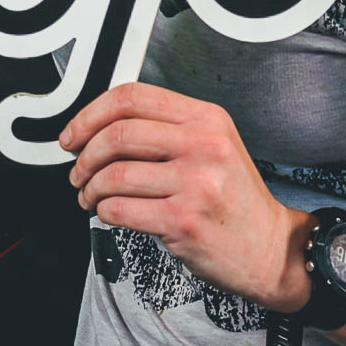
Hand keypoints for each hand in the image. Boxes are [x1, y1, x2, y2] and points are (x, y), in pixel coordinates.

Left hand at [59, 83, 310, 311]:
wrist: (270, 248)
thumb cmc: (234, 199)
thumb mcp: (213, 146)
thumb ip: (166, 129)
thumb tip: (98, 126)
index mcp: (206, 118)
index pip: (132, 97)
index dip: (91, 114)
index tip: (75, 133)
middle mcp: (204, 145)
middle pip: (117, 134)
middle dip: (84, 155)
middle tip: (79, 170)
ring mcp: (196, 183)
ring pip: (114, 174)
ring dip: (90, 188)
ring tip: (91, 196)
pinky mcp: (184, 221)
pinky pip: (120, 209)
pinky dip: (103, 211)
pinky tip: (109, 212)